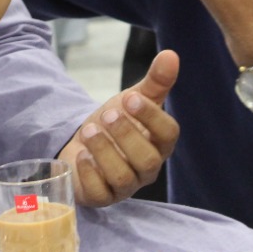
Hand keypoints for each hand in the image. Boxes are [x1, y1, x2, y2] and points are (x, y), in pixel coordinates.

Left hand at [58, 50, 179, 205]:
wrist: (85, 140)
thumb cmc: (116, 121)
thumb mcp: (133, 99)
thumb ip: (155, 81)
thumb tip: (171, 54)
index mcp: (159, 143)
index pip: (168, 134)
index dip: (151, 116)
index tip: (130, 98)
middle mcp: (146, 168)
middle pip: (147, 160)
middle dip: (126, 135)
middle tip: (107, 114)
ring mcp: (125, 186)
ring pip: (123, 177)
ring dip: (104, 151)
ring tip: (89, 129)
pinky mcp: (102, 197)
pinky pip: (100, 194)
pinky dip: (89, 173)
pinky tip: (81, 155)